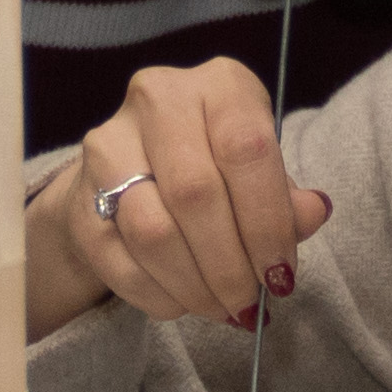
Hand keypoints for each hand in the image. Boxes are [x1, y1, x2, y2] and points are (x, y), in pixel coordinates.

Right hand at [29, 59, 331, 342]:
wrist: (134, 171)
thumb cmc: (218, 169)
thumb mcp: (263, 172)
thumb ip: (288, 197)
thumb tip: (312, 213)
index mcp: (219, 84)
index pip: (247, 150)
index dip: (268, 222)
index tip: (281, 275)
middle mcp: (159, 99)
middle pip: (195, 194)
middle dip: (229, 265)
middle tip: (249, 302)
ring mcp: (109, 144)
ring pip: (152, 231)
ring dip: (194, 286)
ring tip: (221, 308)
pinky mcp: (79, 196)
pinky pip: (121, 261)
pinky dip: (160, 295)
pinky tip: (184, 302)